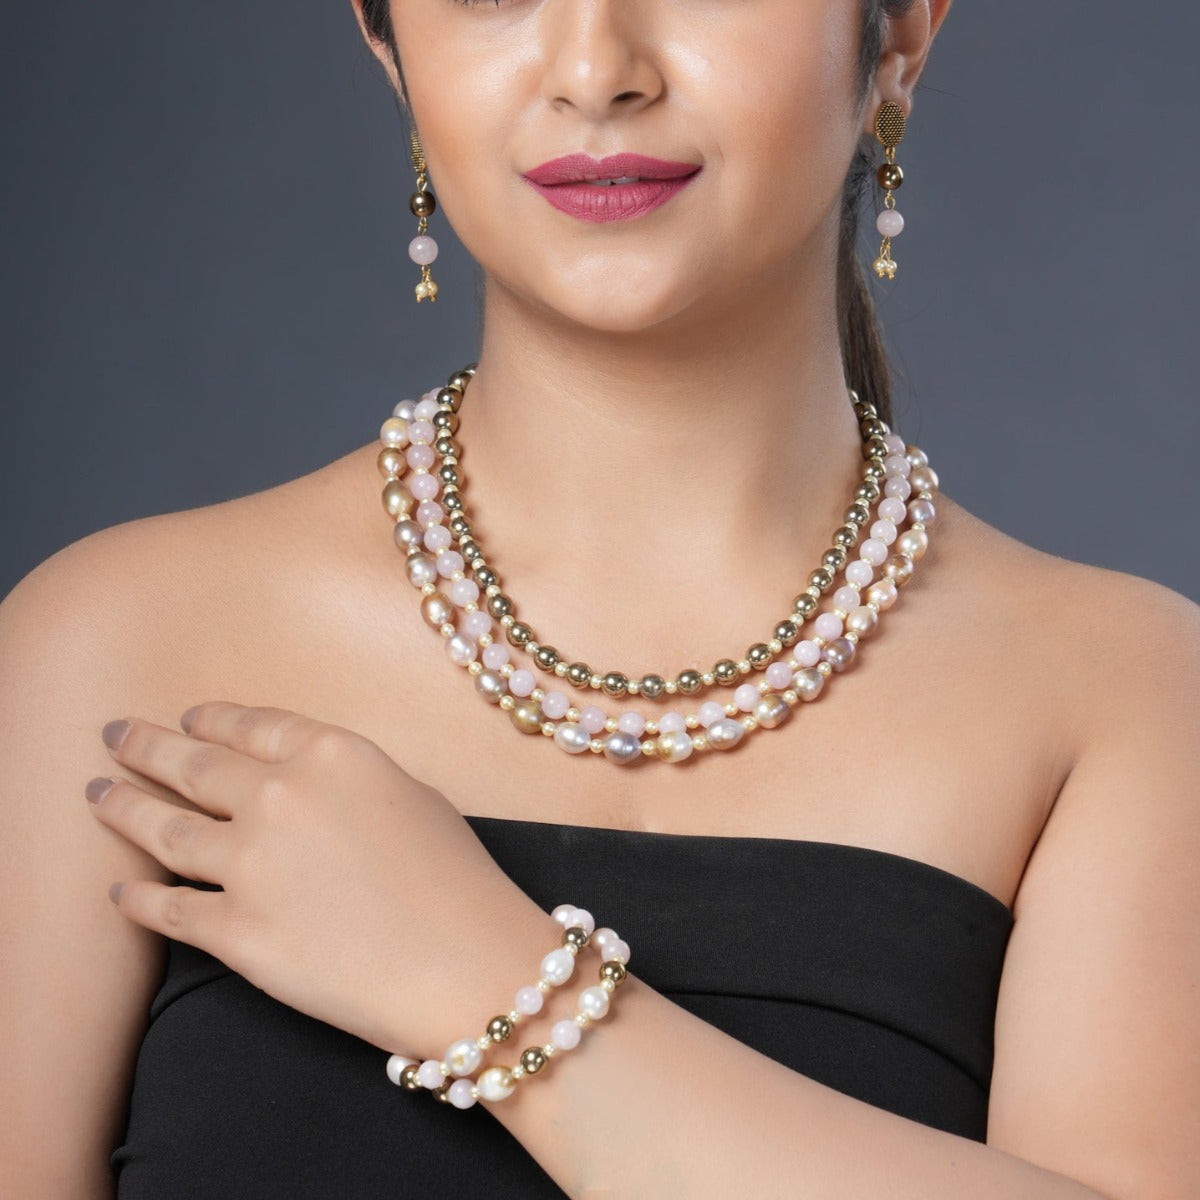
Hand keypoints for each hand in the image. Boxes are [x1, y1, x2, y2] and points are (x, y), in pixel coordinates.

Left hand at [86, 701, 546, 1057]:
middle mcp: (278, 795)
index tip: (187, 718)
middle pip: (194, 763)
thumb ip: (346, 781)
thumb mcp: (411, 795)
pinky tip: (118, 892)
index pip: (251, 724)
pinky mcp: (233, 932)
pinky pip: (167, 909)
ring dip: (123, 809)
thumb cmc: (457, 878)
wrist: (464, 963)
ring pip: (163, 828)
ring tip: (97, 796)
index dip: (211, 719)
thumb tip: (308, 790)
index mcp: (329, 753)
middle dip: (147, 747)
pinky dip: (136, 900)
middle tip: (114, 737)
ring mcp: (249, 863)